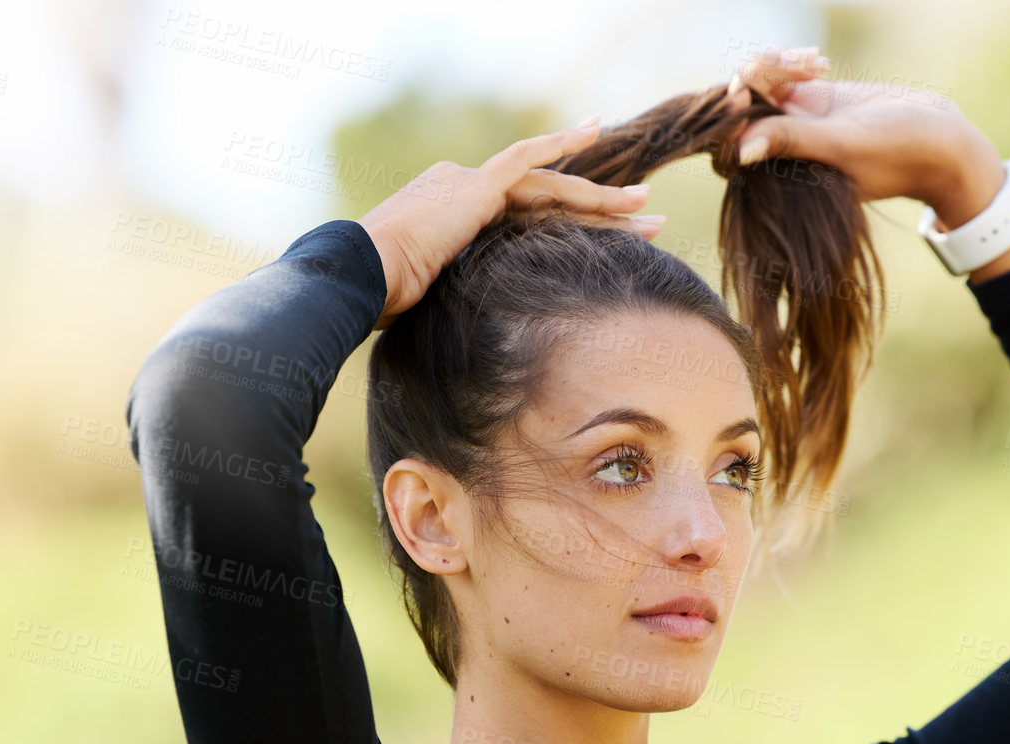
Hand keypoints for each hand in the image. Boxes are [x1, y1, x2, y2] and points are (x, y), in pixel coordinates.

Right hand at [357, 118, 663, 329]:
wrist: (362, 278)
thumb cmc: (386, 304)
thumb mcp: (436, 308)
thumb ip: (463, 305)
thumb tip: (476, 345)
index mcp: (454, 219)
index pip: (525, 221)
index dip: (568, 231)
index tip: (602, 239)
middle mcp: (463, 191)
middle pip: (547, 204)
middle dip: (600, 212)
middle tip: (647, 217)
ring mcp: (469, 184)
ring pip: (550, 189)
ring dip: (600, 199)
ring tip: (646, 207)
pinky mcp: (476, 186)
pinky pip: (525, 158)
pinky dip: (558, 144)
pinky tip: (594, 131)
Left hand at [726, 47, 999, 224]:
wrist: (943, 141)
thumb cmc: (899, 152)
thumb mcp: (844, 145)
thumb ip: (793, 143)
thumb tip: (740, 149)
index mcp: (783, 174)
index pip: (734, 144)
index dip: (731, 115)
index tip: (744, 92)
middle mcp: (785, 151)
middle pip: (742, 111)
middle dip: (755, 80)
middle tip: (789, 66)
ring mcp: (800, 123)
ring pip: (760, 88)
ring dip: (774, 65)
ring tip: (810, 61)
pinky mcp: (816, 101)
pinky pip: (782, 77)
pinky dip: (791, 61)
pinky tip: (818, 59)